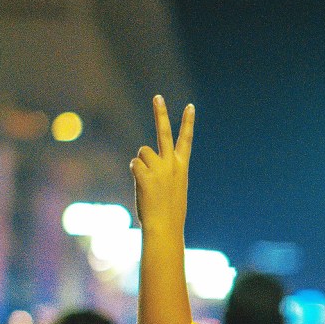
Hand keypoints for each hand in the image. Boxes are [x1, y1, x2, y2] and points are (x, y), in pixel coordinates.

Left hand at [131, 95, 193, 232]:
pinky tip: (142, 187)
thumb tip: (142, 162)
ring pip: (142, 153)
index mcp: (182, 166)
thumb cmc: (169, 211)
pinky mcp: (145, 175)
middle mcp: (172, 164)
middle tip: (157, 97)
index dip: (188, 123)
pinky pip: (134, 164)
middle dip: (161, 113)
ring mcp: (159, 169)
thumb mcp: (173, 188)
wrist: (165, 227)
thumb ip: (164, 172)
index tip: (190, 107)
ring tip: (148, 183)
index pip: (186, 140)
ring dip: (141, 165)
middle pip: (164, 133)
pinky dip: (135, 174)